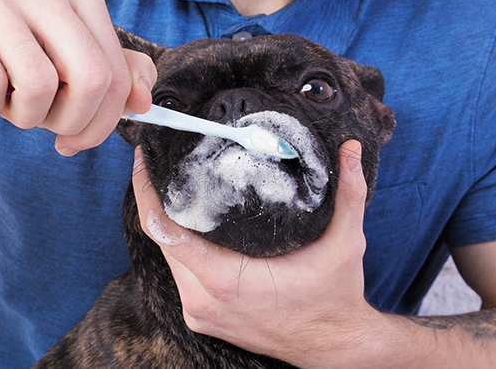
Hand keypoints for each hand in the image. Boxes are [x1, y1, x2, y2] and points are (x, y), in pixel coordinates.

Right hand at [0, 0, 155, 155]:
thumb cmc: (8, 64)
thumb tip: (143, 101)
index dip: (105, 119)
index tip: (79, 138)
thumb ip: (114, 79)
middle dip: (71, 123)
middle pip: (89, 78)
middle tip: (49, 128)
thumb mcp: (67, 70)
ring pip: (38, 86)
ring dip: (24, 116)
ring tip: (9, 102)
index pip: (115, 69)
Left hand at [131, 140, 381, 367]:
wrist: (333, 346)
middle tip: (159, 163)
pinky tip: (189, 224)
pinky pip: (179, 275)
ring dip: (168, 224)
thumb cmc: (335, 297)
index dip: (146, 191)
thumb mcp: (347, 243)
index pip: (164, 229)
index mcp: (225, 280)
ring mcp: (198, 312)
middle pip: (160, 240)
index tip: (145, 160)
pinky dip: (180, 249)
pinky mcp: (200, 318)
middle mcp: (202, 300)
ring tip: (173, 186)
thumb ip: (349, 194)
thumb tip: (350, 149)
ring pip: (167, 258)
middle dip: (155, 200)